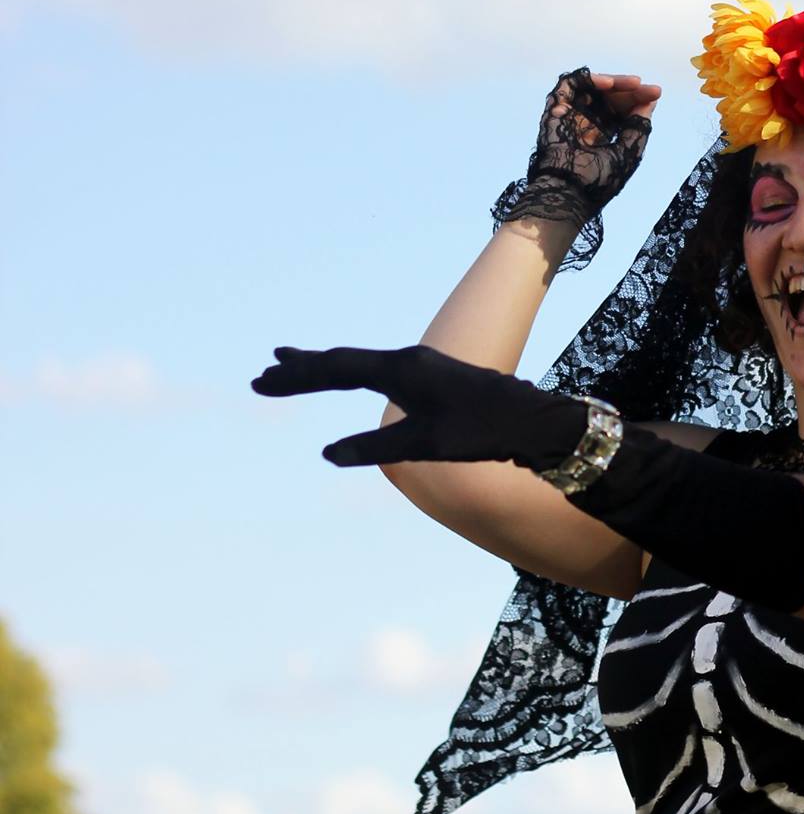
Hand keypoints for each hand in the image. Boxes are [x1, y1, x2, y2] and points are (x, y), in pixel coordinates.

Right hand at [251, 343, 587, 470]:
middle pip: (343, 361)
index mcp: (401, 368)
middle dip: (303, 369)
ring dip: (324, 366)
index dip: (298, 377)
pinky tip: (344, 376)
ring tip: (290, 361)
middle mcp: (406, 359)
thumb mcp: (424, 445)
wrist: (530, 419)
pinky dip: (349, 371)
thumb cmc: (480, 432)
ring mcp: (418, 365)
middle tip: (264, 373)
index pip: (337, 371)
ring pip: (359, 362)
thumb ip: (375, 447)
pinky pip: (375, 368)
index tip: (263, 381)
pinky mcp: (428, 375)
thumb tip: (328, 453)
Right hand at [494, 69, 660, 239]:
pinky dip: (588, 78)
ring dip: (614, 82)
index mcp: (601, 138)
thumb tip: (650, 103)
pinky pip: (569, 85)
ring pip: (592, 88)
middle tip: (646, 89)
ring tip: (633, 83)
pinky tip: (608, 84)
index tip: (656, 93)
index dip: (638, 101)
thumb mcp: (628, 153)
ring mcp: (570, 116)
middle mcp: (585, 125)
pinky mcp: (555, 109)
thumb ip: (639, 128)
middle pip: (609, 98)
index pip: (621, 112)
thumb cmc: (598, 181)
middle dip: (629, 91)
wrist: (568, 193)